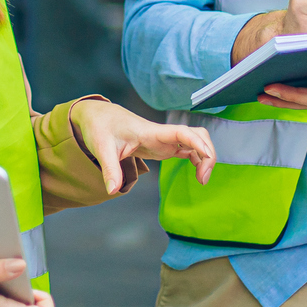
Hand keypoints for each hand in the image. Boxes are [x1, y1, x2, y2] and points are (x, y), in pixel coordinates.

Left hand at [72, 99, 215, 194]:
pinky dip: (198, 159)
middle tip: (202, 179)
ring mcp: (165, 139)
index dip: (198, 142)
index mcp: (151, 132)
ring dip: (205, 157)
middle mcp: (163, 134)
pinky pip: (189, 149)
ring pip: (196, 141)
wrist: (99, 115)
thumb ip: (110, 169)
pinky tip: (197, 172)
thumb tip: (113, 190)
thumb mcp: (102, 148)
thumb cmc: (101, 127)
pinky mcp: (163, 145)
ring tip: (201, 180)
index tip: (206, 157)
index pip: (181, 132)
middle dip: (208, 154)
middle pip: (197, 135)